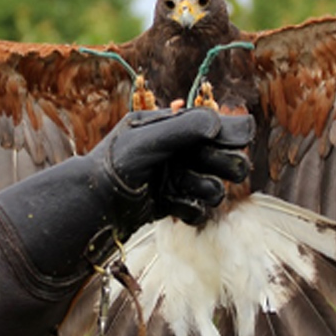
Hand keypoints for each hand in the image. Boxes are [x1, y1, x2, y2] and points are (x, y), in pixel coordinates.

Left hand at [97, 109, 252, 225]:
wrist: (94, 206)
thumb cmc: (114, 165)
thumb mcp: (146, 139)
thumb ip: (182, 129)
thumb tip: (217, 124)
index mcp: (171, 127)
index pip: (215, 127)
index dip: (230, 134)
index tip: (241, 139)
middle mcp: (178, 152)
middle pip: (224, 158)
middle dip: (223, 163)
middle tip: (218, 168)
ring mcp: (177, 179)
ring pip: (215, 187)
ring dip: (204, 189)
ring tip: (181, 188)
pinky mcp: (173, 203)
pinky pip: (200, 210)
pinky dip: (189, 210)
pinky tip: (171, 206)